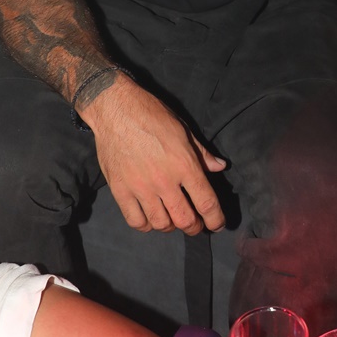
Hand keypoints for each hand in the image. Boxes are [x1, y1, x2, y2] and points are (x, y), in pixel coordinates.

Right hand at [80, 74, 226, 233]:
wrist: (116, 109)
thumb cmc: (152, 115)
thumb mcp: (183, 130)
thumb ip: (202, 153)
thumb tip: (220, 167)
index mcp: (184, 165)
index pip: (206, 202)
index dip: (215, 219)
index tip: (217, 225)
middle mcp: (164, 181)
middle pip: (185, 219)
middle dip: (194, 227)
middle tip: (196, 225)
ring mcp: (140, 188)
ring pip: (161, 224)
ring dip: (171, 227)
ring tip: (173, 221)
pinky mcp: (120, 190)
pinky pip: (135, 220)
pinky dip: (146, 225)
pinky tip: (150, 219)